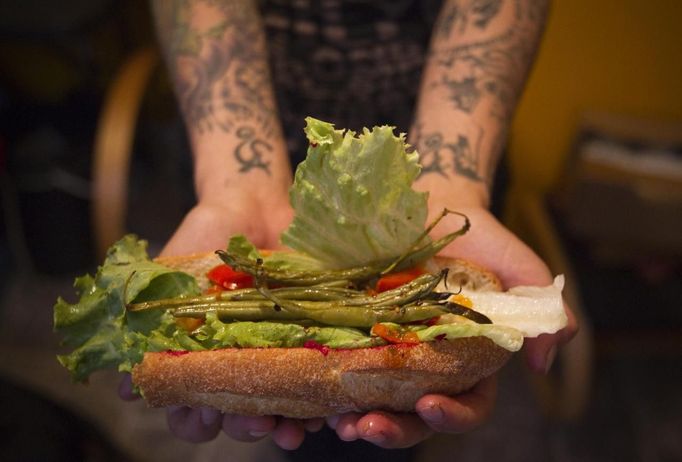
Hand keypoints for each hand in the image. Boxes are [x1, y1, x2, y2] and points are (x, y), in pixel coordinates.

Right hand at [119, 196, 323, 448]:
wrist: (254, 204)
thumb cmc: (206, 236)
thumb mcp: (173, 271)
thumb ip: (153, 320)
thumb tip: (124, 388)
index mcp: (195, 353)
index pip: (188, 407)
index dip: (193, 419)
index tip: (204, 412)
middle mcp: (232, 360)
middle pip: (234, 417)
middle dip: (242, 427)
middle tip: (254, 422)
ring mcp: (270, 352)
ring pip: (275, 406)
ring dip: (283, 425)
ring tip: (290, 429)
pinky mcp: (307, 340)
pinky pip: (314, 380)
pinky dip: (318, 400)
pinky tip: (322, 408)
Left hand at [326, 205, 577, 447]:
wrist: (428, 203)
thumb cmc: (476, 235)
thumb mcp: (514, 263)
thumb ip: (540, 307)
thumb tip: (542, 362)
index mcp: (468, 360)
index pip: (468, 404)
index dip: (452, 415)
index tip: (429, 405)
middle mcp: (427, 365)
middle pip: (414, 415)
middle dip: (394, 429)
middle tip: (366, 427)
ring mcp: (388, 352)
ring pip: (373, 402)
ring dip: (355, 420)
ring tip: (337, 422)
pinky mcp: (352, 333)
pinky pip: (338, 371)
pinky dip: (324, 390)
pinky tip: (311, 397)